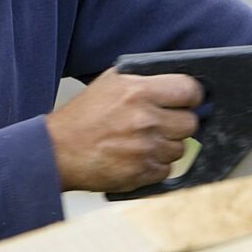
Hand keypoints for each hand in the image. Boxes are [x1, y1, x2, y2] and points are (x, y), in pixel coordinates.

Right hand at [45, 68, 203, 192]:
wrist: (59, 150)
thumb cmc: (83, 116)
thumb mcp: (110, 82)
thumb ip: (143, 80)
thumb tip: (173, 82)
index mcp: (139, 91)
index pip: (189, 90)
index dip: (191, 95)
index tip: (187, 100)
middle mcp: (146, 119)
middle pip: (190, 122)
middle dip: (179, 122)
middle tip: (162, 122)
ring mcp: (146, 148)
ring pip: (181, 148)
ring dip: (167, 146)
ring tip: (144, 141)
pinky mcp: (142, 172)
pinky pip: (168, 169)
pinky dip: (157, 165)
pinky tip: (138, 157)